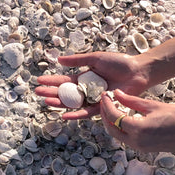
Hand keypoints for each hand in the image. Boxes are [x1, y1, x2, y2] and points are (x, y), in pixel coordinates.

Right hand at [35, 52, 149, 119]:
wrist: (137, 71)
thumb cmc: (119, 62)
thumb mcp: (95, 58)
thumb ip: (77, 61)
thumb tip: (59, 60)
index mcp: (84, 78)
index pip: (64, 81)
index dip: (52, 81)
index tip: (39, 81)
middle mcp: (86, 90)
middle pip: (65, 93)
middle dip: (51, 93)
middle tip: (38, 93)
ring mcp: (93, 99)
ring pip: (73, 104)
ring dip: (59, 104)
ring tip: (47, 102)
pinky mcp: (101, 107)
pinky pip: (87, 112)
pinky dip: (76, 114)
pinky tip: (64, 115)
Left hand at [101, 89, 174, 152]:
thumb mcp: (153, 105)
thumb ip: (132, 101)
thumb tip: (116, 94)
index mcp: (138, 129)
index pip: (114, 117)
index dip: (106, 105)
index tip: (105, 95)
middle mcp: (136, 142)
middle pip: (112, 129)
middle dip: (105, 116)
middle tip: (105, 102)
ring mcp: (140, 147)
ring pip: (118, 135)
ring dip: (112, 123)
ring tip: (113, 108)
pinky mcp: (145, 149)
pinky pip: (127, 139)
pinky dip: (122, 128)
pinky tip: (124, 117)